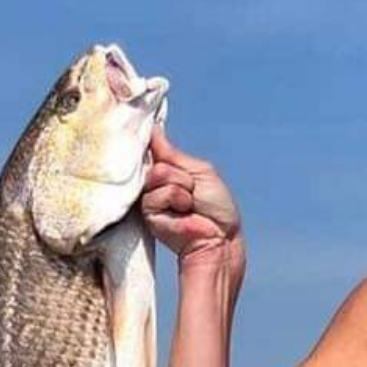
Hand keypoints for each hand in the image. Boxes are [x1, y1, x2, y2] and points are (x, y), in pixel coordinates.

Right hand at [141, 127, 243, 262]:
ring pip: (158, 174)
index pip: (153, 148)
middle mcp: (155, 183)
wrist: (219, 236)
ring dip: (181, 188)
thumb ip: (173, 153)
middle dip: (181, 174)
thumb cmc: (216, 207)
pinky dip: (176, 199)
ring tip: (189, 204)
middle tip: (193, 190)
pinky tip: (182, 212)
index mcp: (168, 170)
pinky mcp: (147, 213)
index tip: (155, 137)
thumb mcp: (200, 171)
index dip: (156, 144)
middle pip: (157, 160)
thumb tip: (155, 130)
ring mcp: (150, 197)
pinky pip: (159, 193)